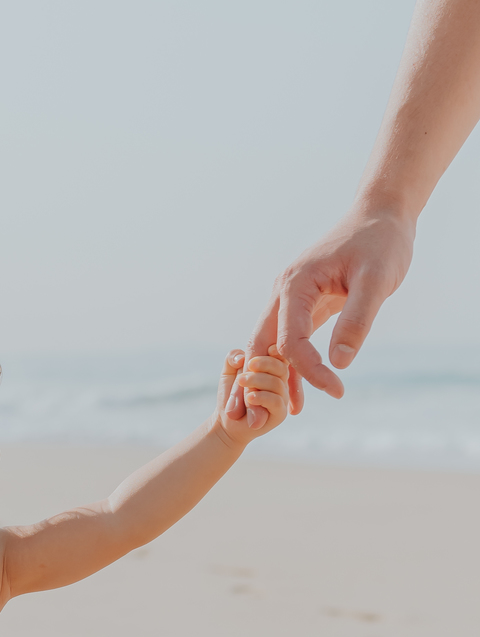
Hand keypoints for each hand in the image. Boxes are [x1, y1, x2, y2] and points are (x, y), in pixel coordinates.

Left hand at [215, 348, 288, 444]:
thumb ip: (233, 357)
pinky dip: (262, 397)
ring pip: (276, 384)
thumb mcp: (228, 371)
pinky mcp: (280, 413)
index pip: (280, 356)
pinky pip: (276, 401)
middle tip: (247, 366)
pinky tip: (250, 397)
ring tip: (241, 382)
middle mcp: (281, 382)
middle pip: (280, 368)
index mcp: (273, 370)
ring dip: (257, 381)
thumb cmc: (231, 395)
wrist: (226, 420)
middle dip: (264, 364)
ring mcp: (282, 398)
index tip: (268, 348)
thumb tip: (243, 357)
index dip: (277, 351)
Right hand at [227, 206, 413, 423]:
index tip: (336, 390)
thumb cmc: (381, 243)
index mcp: (295, 285)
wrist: (381, 215)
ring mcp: (288, 299)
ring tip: (271, 417)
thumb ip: (357, 321)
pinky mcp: (301, 305)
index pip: (289, 340)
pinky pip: (286, 341)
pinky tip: (296, 396)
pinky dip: (288, 368)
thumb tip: (339, 364)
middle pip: (260, 346)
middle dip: (256, 384)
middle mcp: (283, 292)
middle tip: (256, 421)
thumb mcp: (377, 281)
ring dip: (268, 380)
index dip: (309, 370)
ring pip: (268, 346)